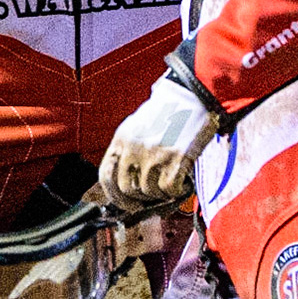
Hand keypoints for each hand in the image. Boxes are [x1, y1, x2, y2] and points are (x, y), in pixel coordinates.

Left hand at [98, 76, 216, 210]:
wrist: (191, 95)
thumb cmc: (168, 110)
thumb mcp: (138, 126)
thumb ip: (130, 150)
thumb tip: (131, 180)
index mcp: (121, 139)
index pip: (106, 175)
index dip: (114, 195)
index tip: (124, 203)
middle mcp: (133, 148)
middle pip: (127, 189)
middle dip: (139, 200)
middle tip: (151, 200)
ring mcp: (152, 155)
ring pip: (149, 192)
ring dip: (160, 194)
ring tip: (171, 184)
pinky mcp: (174, 160)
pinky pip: (170, 190)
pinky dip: (177, 192)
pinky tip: (182, 183)